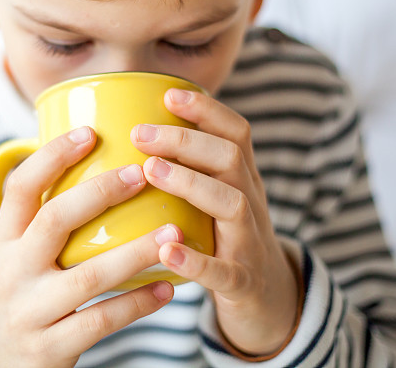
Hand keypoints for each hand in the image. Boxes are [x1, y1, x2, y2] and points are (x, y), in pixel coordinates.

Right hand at [0, 127, 178, 367]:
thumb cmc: (19, 294)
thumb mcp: (14, 255)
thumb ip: (42, 220)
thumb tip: (91, 162)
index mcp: (5, 240)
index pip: (21, 188)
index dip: (53, 156)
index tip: (90, 132)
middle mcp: (12, 271)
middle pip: (54, 219)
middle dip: (100, 192)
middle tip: (143, 173)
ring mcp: (30, 311)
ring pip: (89, 276)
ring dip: (136, 251)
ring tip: (174, 232)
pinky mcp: (50, 347)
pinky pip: (102, 321)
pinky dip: (138, 303)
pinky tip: (167, 288)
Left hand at [130, 88, 299, 355]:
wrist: (269, 302)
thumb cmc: (224, 241)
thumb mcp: (214, 199)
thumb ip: (187, 169)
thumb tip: (126, 134)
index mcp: (242, 179)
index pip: (236, 133)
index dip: (206, 109)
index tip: (168, 94)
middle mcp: (250, 202)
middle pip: (230, 159)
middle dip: (186, 141)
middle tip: (140, 134)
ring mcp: (248, 242)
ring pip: (232, 203)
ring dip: (190, 183)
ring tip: (150, 171)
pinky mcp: (242, 283)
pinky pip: (224, 271)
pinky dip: (196, 260)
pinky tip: (166, 248)